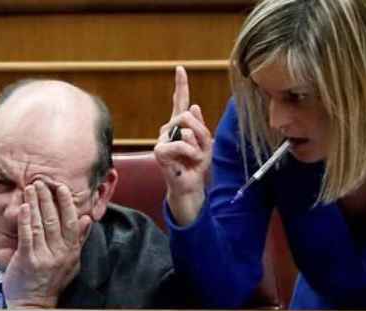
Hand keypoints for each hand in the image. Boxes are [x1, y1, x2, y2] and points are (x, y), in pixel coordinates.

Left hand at [2, 180, 91, 308]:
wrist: (34, 306)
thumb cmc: (51, 282)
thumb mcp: (71, 262)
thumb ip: (79, 240)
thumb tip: (88, 218)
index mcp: (71, 252)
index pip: (72, 222)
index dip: (67, 203)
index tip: (61, 187)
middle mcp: (60, 253)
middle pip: (55, 219)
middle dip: (48, 198)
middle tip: (41, 181)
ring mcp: (43, 257)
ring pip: (41, 224)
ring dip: (36, 203)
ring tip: (30, 187)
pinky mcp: (27, 260)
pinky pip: (27, 235)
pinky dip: (25, 219)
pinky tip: (24, 206)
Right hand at [154, 65, 213, 226]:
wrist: (190, 185)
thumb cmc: (196, 165)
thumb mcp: (206, 143)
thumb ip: (200, 125)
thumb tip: (194, 106)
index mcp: (179, 125)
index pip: (180, 101)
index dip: (181, 85)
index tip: (180, 69)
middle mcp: (168, 129)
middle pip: (188, 115)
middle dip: (200, 132)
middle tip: (199, 150)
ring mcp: (162, 139)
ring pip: (186, 129)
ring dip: (196, 145)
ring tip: (192, 158)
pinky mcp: (159, 150)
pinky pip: (181, 143)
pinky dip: (190, 153)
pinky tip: (186, 162)